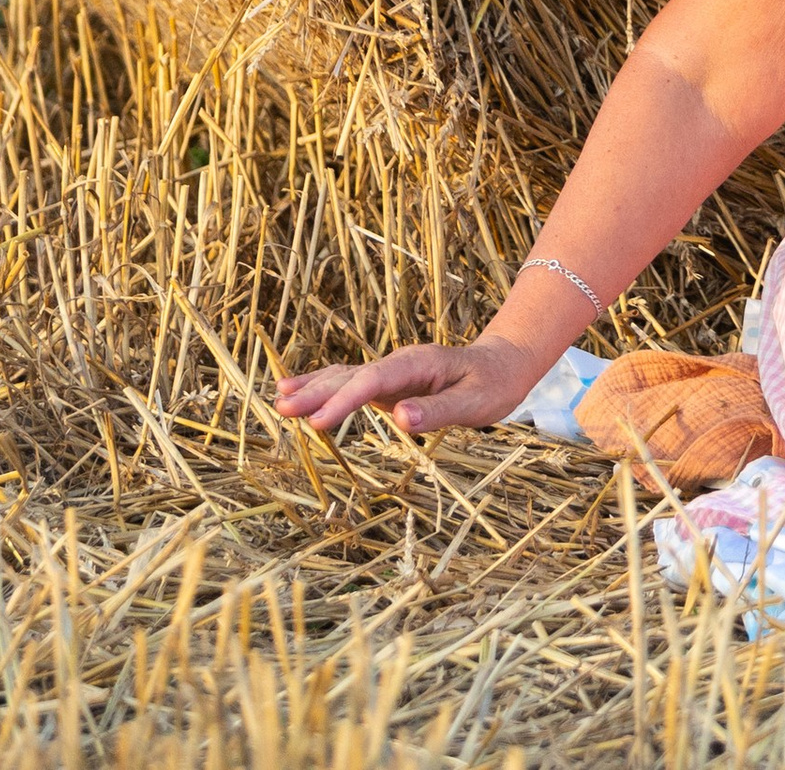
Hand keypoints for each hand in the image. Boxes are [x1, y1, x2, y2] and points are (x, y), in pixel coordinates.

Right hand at [276, 336, 546, 438]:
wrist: (503, 365)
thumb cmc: (492, 384)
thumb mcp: (475, 402)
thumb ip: (437, 411)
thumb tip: (400, 419)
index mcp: (418, 364)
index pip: (373, 382)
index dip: (344, 402)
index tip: (316, 423)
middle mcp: (399, 364)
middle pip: (352, 376)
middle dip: (318, 391)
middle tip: (282, 409)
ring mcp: (391, 372)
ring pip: (346, 376)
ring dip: (314, 386)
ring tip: (280, 399)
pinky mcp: (387, 384)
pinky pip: (350, 383)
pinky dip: (324, 386)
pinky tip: (299, 391)